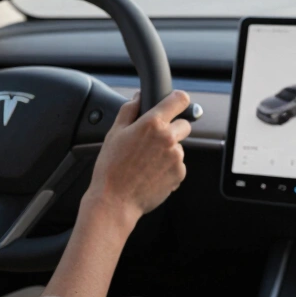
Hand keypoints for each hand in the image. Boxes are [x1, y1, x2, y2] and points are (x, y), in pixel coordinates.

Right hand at [85, 89, 191, 226]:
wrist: (115, 199)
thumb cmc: (111, 166)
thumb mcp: (114, 132)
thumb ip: (129, 110)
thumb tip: (138, 97)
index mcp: (152, 124)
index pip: (179, 100)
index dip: (178, 99)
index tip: (176, 102)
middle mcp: (168, 138)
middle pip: (184, 125)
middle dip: (172, 128)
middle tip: (152, 140)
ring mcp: (176, 157)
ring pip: (180, 146)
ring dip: (169, 150)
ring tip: (147, 161)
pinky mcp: (179, 174)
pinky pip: (178, 164)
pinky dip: (168, 167)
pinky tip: (151, 172)